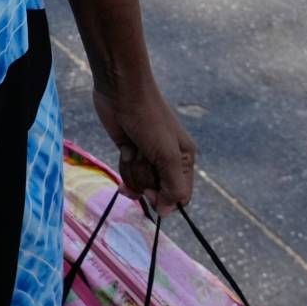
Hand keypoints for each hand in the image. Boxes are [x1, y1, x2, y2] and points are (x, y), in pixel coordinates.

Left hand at [93, 78, 195, 215]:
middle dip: (145, 179)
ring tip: (133, 149)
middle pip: (157, 191)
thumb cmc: (149, 121)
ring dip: (133, 170)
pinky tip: (125, 147)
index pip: (180, 196)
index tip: (151, 193)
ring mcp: (147, 156)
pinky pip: (126, 173)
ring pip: (139, 183)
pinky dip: (124, 163)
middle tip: (143, 158)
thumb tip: (167, 213)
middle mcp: (167, 160)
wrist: (122, 92)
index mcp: (184, 160)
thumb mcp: (167, 156)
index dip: (165, 200)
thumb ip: (172, 187)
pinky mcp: (129, 151)